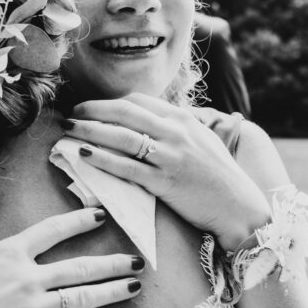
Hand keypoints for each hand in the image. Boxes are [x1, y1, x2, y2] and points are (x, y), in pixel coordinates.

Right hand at [0, 179, 143, 307]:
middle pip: (79, 267)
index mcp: (9, 253)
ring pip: (82, 298)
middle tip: (138, 258)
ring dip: (112, 291)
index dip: (79, 220)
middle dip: (111, 261)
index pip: (53, 231)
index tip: (100, 214)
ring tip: (136, 286)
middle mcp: (28, 278)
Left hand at [63, 93, 270, 249]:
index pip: (138, 101)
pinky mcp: (164, 182)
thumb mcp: (202, 140)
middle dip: (92, 110)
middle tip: (72, 114)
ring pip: (120, 137)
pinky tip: (83, 154)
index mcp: (182, 119)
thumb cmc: (219, 175)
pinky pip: (126, 166)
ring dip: (89, 130)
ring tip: (68, 130)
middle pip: (124, 112)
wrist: (238, 206)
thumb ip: (176, 127)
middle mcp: (175, 132)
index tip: (92, 108)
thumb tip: (150, 121)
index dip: (109, 103)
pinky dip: (101, 158)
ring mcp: (169, 157)